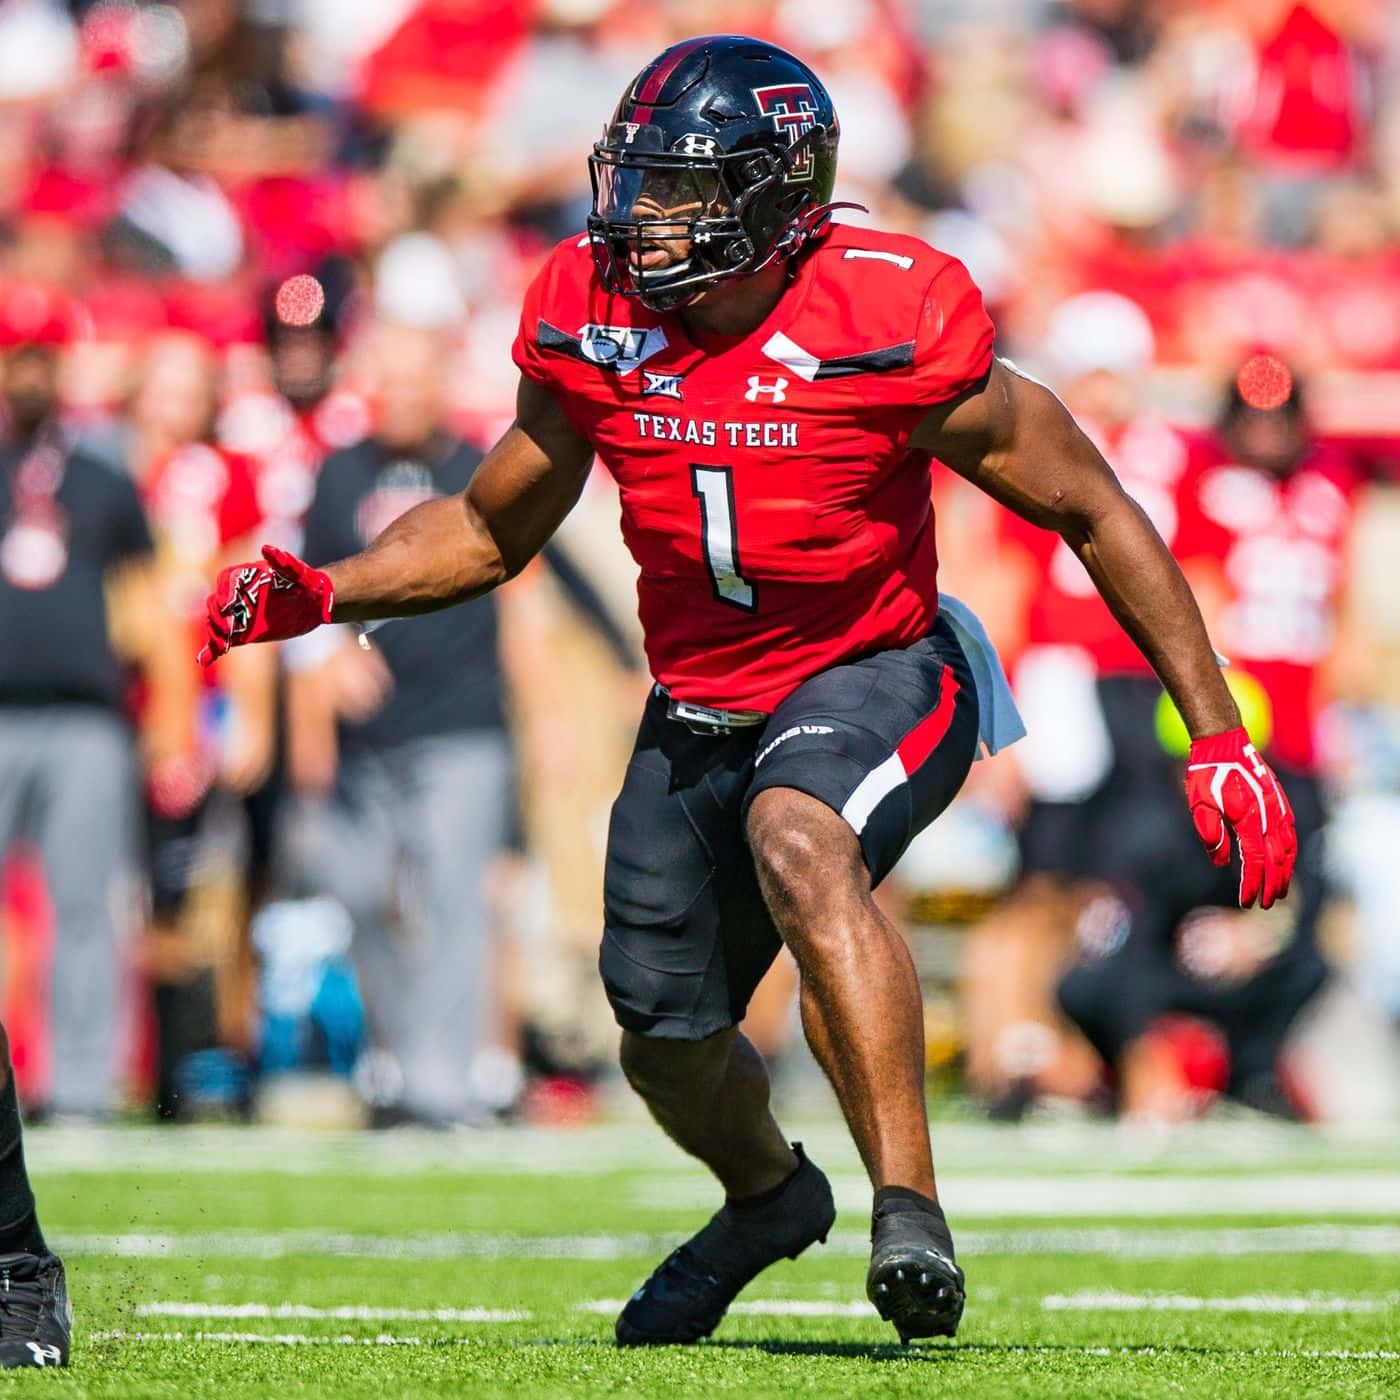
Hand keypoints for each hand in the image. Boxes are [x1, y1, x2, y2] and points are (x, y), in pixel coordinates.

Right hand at [198, 546, 333, 666]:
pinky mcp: (242, 633)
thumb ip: (284, 564)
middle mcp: (238, 596)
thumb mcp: (298, 574)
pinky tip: (204, 661)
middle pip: (216, 604)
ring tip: (222, 646)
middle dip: (219, 616)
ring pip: (217, 624)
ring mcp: (238, 616)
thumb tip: (269, 550)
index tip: (230, 606)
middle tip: (229, 629)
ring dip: (216, 634)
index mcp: (245, 577)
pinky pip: (222, 641)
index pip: (226, 582)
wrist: (314, 604)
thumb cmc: (306, 583)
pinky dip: (211, 651)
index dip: (225, 594)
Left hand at [1185, 726, 1296, 908]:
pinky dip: (1290, 850)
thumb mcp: (1199, 806)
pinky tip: (1284, 859)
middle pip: (1276, 860)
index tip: (1247, 902)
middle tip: (1266, 905)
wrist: (1223, 741)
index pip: (1255, 862)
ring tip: (1280, 889)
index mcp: (1248, 819)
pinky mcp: (1279, 799)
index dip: (1252, 885)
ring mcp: (1278, 806)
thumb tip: (1221, 862)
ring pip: (1289, 847)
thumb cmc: (1206, 773)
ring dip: (1286, 871)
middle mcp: (1269, 815)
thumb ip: (1211, 836)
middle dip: (1273, 885)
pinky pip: (1290, 830)